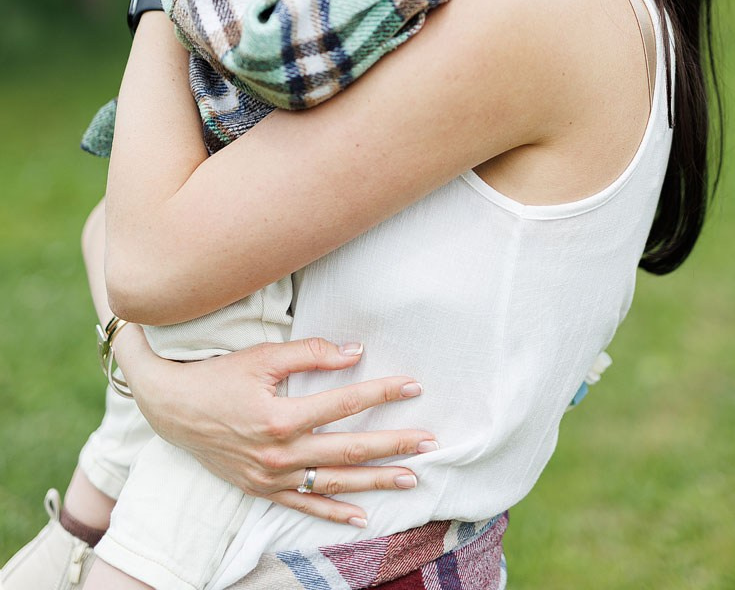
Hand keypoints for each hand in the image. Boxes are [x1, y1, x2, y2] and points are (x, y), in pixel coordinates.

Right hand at [122, 333, 436, 527]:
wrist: (170, 408)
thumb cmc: (217, 375)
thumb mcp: (262, 356)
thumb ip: (310, 353)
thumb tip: (355, 351)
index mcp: (281, 417)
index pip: (344, 403)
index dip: (381, 393)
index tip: (414, 385)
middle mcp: (279, 453)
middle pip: (349, 449)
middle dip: (393, 445)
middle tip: (429, 441)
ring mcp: (271, 476)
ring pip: (334, 481)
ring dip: (375, 481)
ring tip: (412, 478)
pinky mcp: (262, 488)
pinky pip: (304, 504)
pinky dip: (333, 511)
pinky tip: (362, 516)